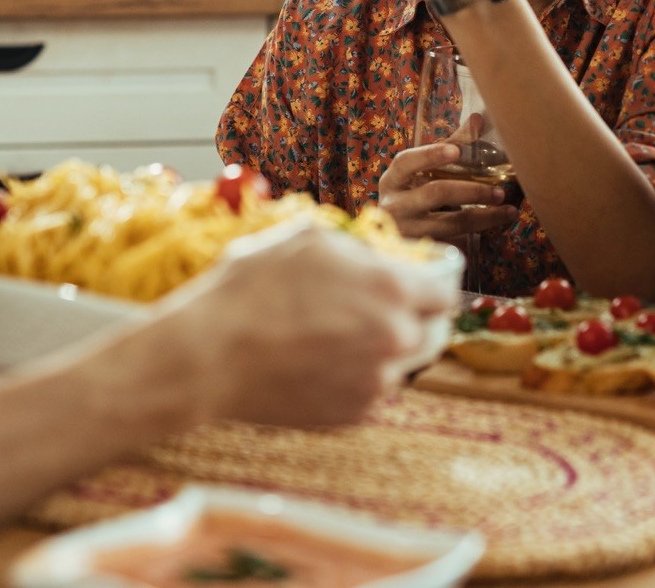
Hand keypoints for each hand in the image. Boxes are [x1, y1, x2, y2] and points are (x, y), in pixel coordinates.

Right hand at [169, 222, 457, 426]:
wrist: (210, 355)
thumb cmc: (252, 287)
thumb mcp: (308, 238)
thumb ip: (359, 248)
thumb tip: (377, 257)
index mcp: (394, 289)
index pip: (444, 294)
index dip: (429, 288)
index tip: (416, 289)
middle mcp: (397, 338)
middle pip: (433, 334)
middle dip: (414, 321)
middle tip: (380, 314)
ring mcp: (378, 382)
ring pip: (401, 366)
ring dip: (381, 353)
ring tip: (335, 339)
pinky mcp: (354, 416)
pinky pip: (370, 393)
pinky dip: (355, 380)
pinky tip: (317, 364)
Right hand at [377, 142, 520, 242]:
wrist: (393, 238)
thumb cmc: (412, 196)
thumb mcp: (422, 173)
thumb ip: (450, 146)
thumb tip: (478, 119)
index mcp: (392, 180)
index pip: (406, 162)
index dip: (430, 155)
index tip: (456, 151)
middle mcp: (394, 206)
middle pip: (435, 194)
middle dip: (472, 191)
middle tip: (499, 191)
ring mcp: (406, 232)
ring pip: (450, 224)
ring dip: (483, 217)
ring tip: (507, 211)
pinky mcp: (421, 252)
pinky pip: (453, 244)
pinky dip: (476, 237)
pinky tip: (494, 229)